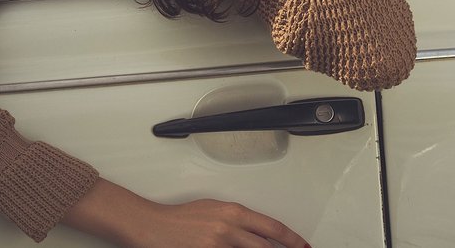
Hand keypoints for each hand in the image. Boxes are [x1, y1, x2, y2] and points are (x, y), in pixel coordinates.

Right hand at [133, 198, 310, 247]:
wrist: (151, 226)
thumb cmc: (178, 218)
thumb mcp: (213, 210)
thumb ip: (236, 221)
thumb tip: (256, 232)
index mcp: (233, 212)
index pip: (273, 228)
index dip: (293, 240)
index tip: (303, 247)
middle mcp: (228, 228)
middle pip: (266, 247)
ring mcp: (218, 245)